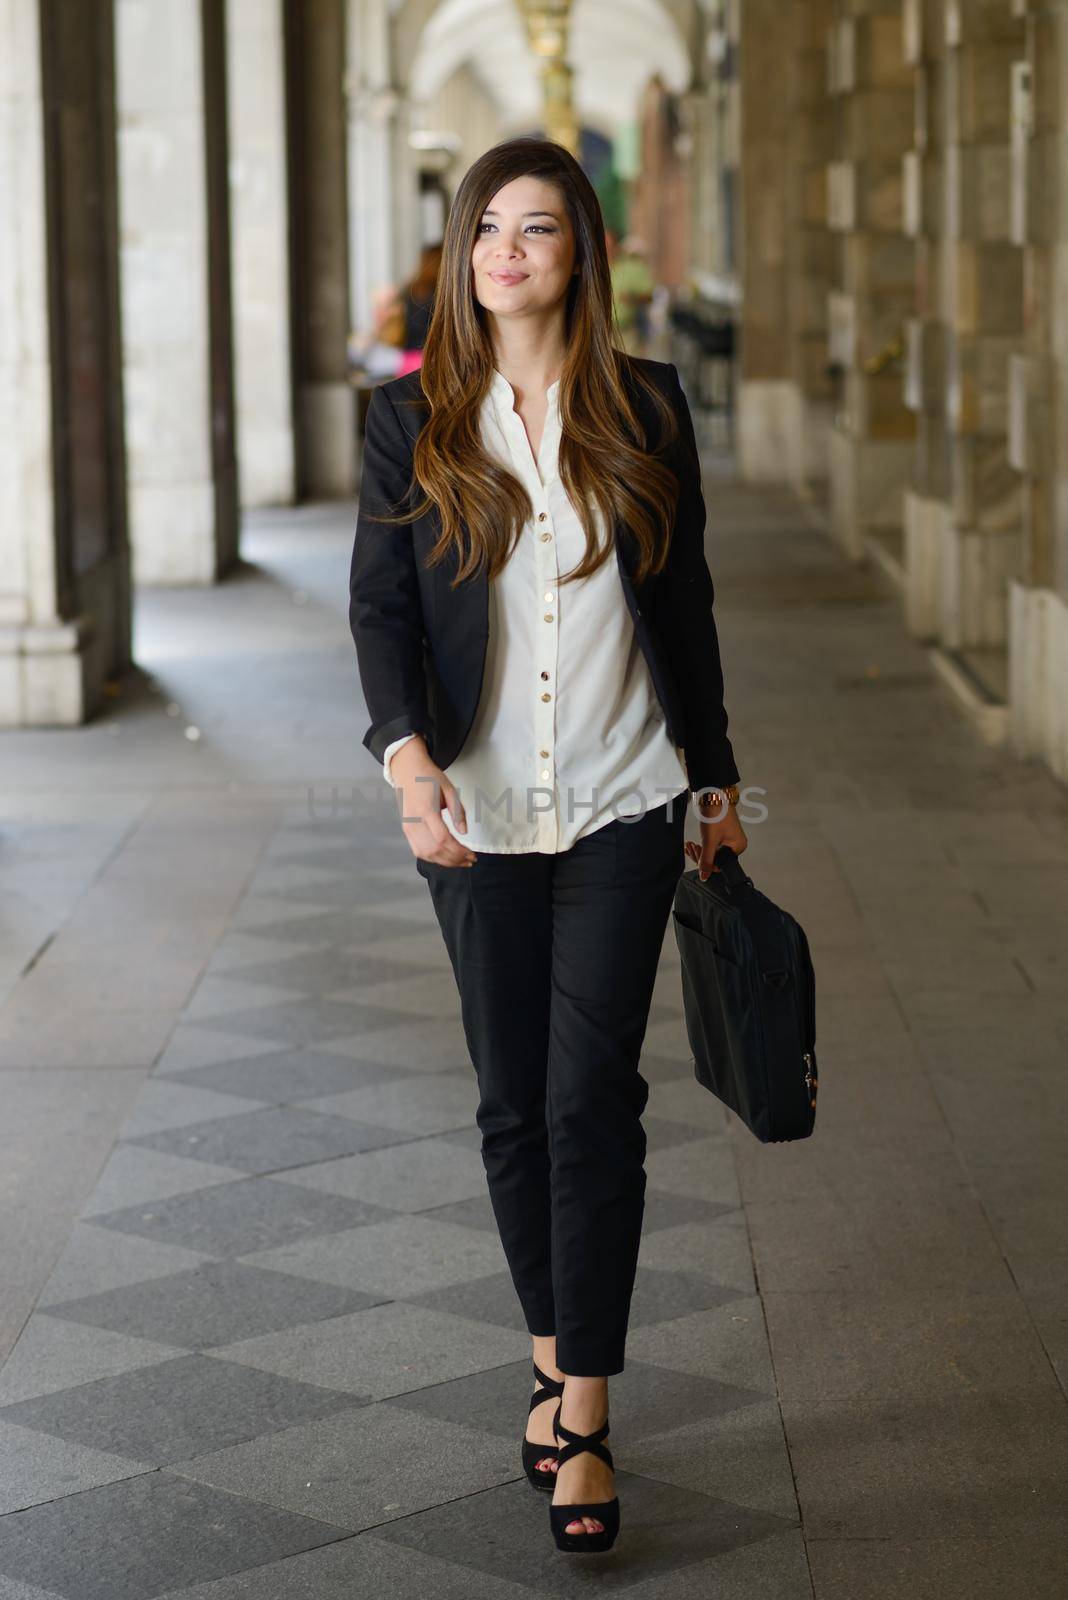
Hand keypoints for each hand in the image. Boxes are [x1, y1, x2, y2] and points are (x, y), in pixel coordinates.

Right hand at [391, 737, 477, 867]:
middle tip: (470, 860)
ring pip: (426, 854)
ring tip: (460, 861)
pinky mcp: (406, 830)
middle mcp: (414, 821)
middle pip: (435, 850)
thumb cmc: (429, 777)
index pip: (443, 839)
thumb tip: (464, 832)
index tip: (472, 854)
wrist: (407, 770)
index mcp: (426, 810)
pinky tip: (446, 857)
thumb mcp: (449, 789)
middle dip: (455, 859)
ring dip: (445, 862)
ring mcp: (408, 827)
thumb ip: (458, 811)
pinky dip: (433, 858)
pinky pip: (418, 851)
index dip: (459, 851)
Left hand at [684, 800, 747, 880]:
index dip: (707, 863)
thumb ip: (706, 860)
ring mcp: (728, 839)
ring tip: (690, 845)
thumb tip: (704, 877)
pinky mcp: (721, 835)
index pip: (721, 864)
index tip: (695, 856)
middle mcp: (735, 845)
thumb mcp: (709, 840)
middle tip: (690, 848)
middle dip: (701, 855)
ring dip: (699, 851)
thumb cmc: (716, 813)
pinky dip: (702, 845)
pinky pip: (711, 846)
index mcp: (738, 847)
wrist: (713, 794)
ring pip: (712, 852)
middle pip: (716, 859)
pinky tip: (692, 843)